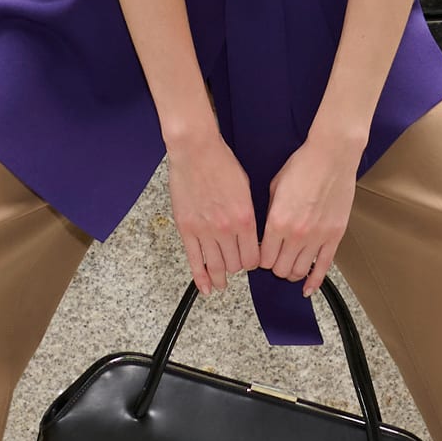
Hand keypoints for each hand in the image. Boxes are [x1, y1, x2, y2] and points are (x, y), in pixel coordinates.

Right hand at [166, 135, 259, 292]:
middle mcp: (226, 229)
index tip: (252, 262)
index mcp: (246, 219)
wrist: (196, 152)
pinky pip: (194, 260)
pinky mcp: (186, 229)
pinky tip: (205, 288)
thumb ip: (249, 215)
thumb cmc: (223, 164)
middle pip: (236, 263)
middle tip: (236, 267)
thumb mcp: (246, 189)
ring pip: (216, 265)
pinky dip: (200, 277)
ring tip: (221, 284)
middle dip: (237, 267)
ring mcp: (205, 230)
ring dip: (220, 277)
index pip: (254, 255)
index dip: (255, 262)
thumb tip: (250, 235)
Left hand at [259, 137, 362, 296]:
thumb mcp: (274, 188)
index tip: (262, 256)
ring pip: (299, 271)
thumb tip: (266, 233)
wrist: (331, 156)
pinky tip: (308, 289)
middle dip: (275, 268)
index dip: (260, 260)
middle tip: (276, 261)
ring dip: (292, 273)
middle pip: (280, 269)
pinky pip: (323, 266)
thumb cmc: (302, 166)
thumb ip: (269, 214)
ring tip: (291, 267)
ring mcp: (317, 236)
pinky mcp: (334, 235)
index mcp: (276, 222)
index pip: (263, 258)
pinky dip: (314, 282)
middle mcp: (296, 234)